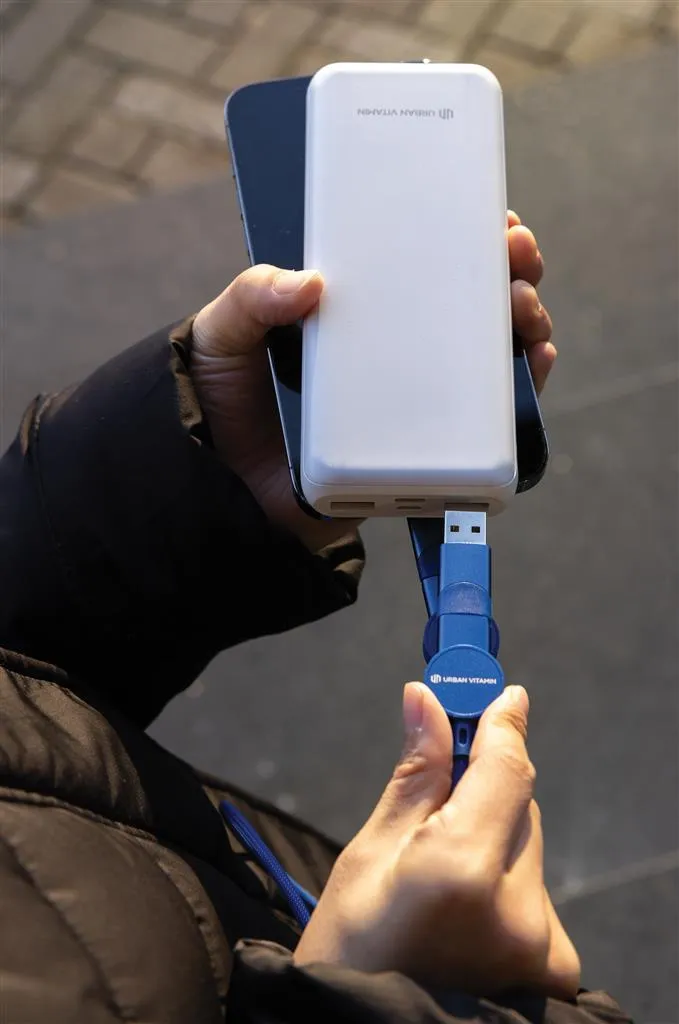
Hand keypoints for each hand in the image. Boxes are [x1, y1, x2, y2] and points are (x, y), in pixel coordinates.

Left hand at [191, 212, 553, 551]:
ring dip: (523, 321)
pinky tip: (530, 360)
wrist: (221, 491)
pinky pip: (484, 423)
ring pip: (488, 354)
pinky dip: (519, 389)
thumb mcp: (223, 335)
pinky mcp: (421, 451)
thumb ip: (251, 298)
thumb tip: (308, 283)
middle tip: (515, 251)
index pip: (420, 264)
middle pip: (468, 302)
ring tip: (522, 303)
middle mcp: (393, 351)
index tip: (491, 213)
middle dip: (508, 268)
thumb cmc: (221, 404)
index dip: (463, 234)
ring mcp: (412, 400)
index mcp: (356, 315)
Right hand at [294, 684, 579, 1000]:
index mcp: (461, 872)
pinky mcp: (554, 968)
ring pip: (527, 848)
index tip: (500, 693)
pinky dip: (504, 883)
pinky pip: (535, 893)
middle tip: (440, 781)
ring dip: (492, 839)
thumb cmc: (347, 956)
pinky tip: (461, 909)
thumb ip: (415, 777)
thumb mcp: (368, 857)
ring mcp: (541, 945)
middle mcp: (518, 909)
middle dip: (482, 786)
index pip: (507, 769)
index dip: (503, 723)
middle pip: (518, 806)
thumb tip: (425, 701)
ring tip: (436, 875)